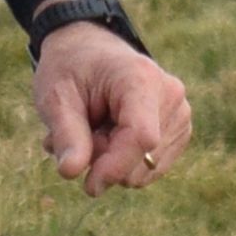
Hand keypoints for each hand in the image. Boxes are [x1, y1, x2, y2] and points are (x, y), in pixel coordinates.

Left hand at [33, 26, 190, 189]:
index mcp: (141, 79)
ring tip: (95, 130)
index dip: (114, 167)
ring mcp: (180, 114)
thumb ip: (66, 134)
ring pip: (144, 170)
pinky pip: (149, 170)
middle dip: (104, 161)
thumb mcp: (55, 97)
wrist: (89, 51)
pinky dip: (124, 163)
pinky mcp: (179, 131)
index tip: (89, 185)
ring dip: (111, 162)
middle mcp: (171, 95)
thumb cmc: (70, 69)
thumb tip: (70, 172)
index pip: (141, 137)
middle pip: (141, 159)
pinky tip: (110, 135)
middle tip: (80, 133)